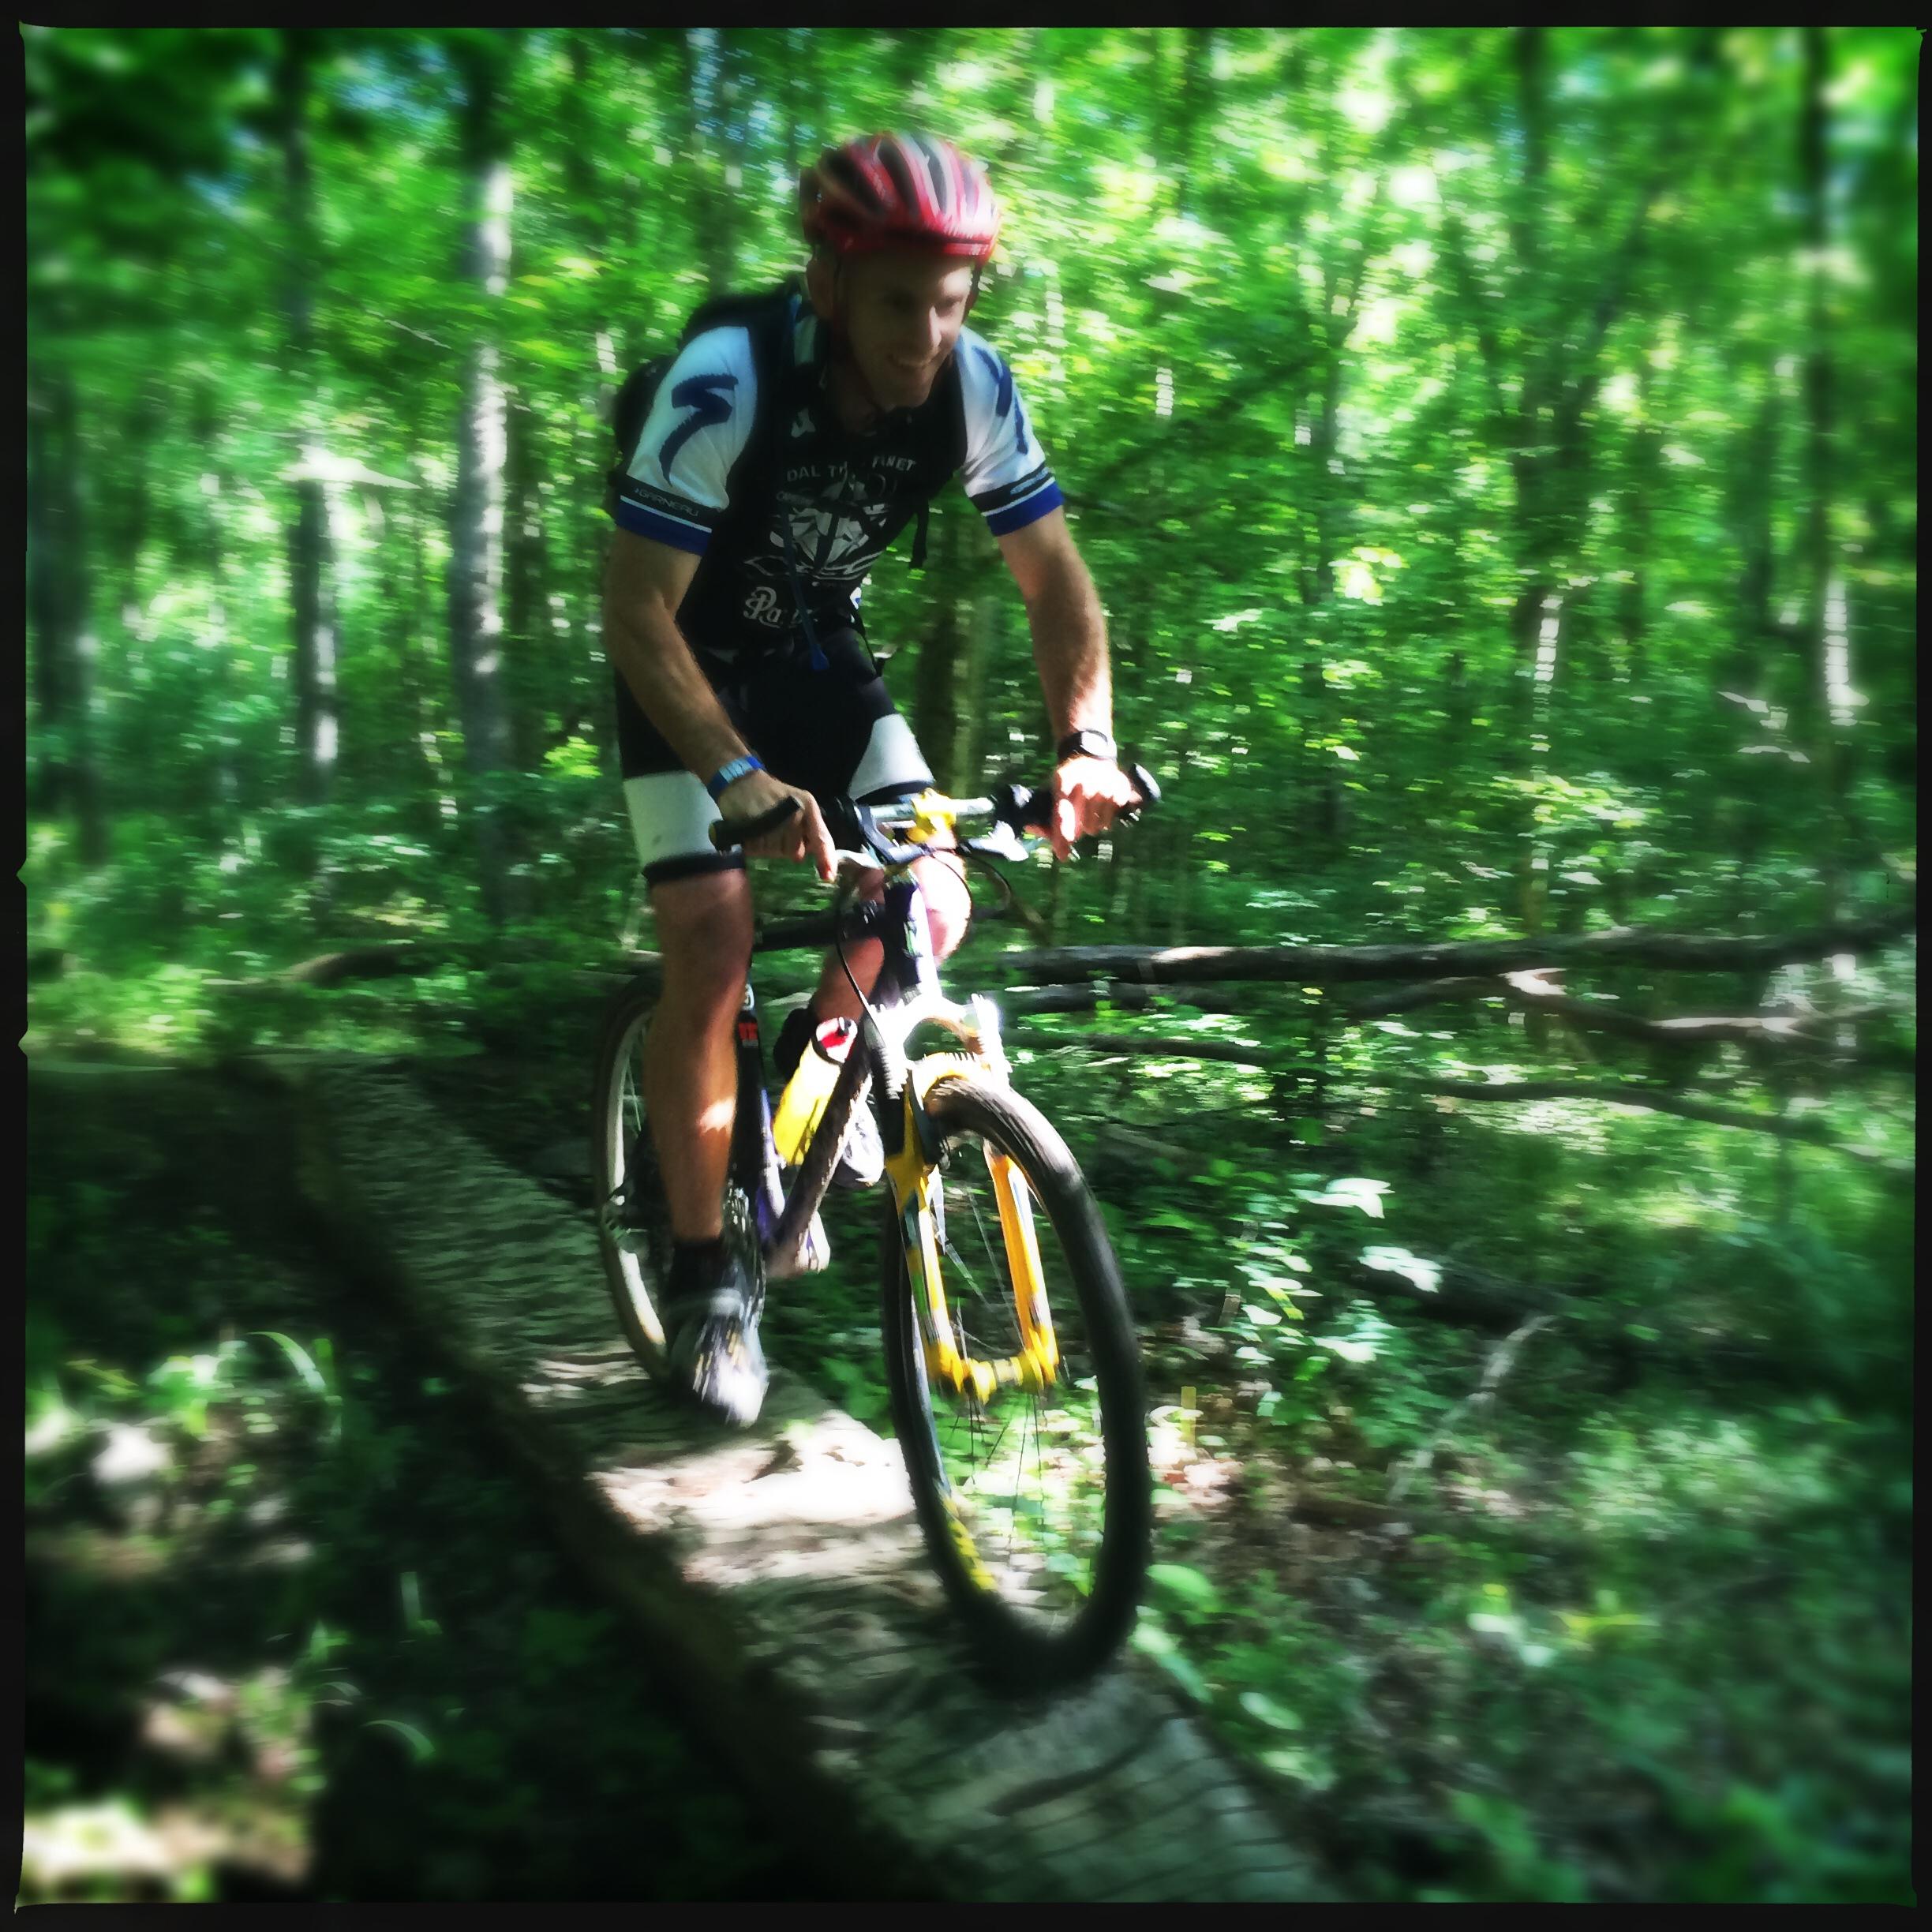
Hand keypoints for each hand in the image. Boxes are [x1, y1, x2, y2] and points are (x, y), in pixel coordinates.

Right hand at [719, 769, 834, 881]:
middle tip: (777, 829)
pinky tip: (753, 832)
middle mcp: (793, 814)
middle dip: (788, 848)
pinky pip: (759, 851)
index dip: (825, 859)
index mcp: (807, 806)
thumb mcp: (800, 804)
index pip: (821, 838)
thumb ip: (812, 829)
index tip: (828, 876)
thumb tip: (819, 856)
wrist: (742, 782)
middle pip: (796, 852)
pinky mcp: (752, 829)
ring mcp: (772, 822)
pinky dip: (756, 846)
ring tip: (763, 828)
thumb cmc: (774, 795)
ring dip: (771, 847)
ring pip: (777, 853)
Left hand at [1049, 755, 1138, 862]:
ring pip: (1098, 827)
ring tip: (1090, 810)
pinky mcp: (1121, 791)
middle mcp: (1086, 784)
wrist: (1092, 758)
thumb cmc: (1070, 781)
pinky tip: (1101, 805)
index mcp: (1064, 783)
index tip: (1062, 855)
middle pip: (1083, 827)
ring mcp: (1105, 787)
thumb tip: (1030, 828)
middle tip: (1077, 820)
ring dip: (1092, 825)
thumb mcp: (1054, 790)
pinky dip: (1104, 818)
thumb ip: (1046, 814)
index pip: (1062, 816)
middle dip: (1078, 830)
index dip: (1061, 838)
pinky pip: (1110, 821)